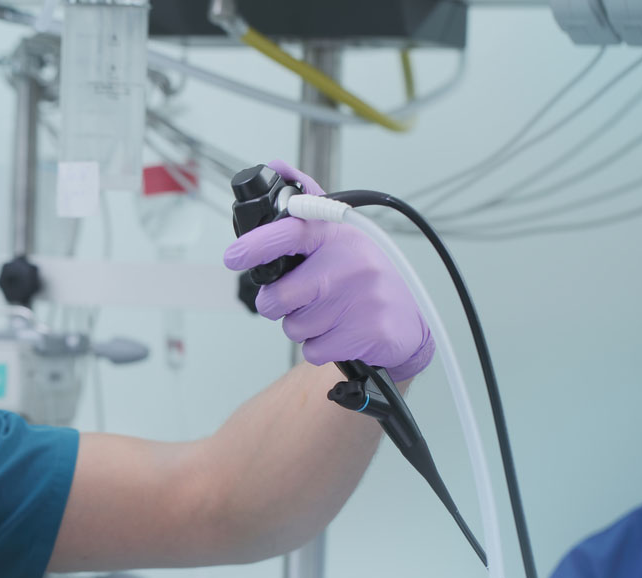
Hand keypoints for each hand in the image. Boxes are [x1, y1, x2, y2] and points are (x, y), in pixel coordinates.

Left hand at [223, 160, 433, 381]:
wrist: (408, 324)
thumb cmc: (365, 279)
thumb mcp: (342, 237)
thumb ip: (307, 208)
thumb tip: (276, 165)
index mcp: (338, 235)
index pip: (292, 231)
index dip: (258, 243)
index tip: (233, 255)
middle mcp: (351, 262)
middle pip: (280, 296)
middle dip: (276, 305)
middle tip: (296, 300)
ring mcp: (362, 297)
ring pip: (294, 326)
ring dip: (303, 326)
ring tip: (330, 313)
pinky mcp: (369, 331)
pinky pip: (314, 349)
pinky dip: (320, 347)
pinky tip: (341, 332)